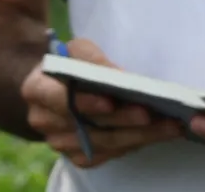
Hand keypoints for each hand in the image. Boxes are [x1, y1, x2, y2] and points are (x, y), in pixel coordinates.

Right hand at [21, 38, 183, 168]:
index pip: (60, 99)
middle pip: (89, 126)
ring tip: (168, 125)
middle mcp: (44, 122)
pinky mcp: (77, 156)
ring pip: (103, 144)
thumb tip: (120, 78)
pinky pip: (107, 155)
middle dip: (124, 120)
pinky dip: (133, 145)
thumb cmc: (71, 62)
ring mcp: (60, 143)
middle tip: (153, 113)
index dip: (86, 102)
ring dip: (138, 136)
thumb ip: (93, 59)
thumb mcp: (77, 48)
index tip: (111, 101)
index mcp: (37, 89)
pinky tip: (156, 135)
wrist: (56, 86)